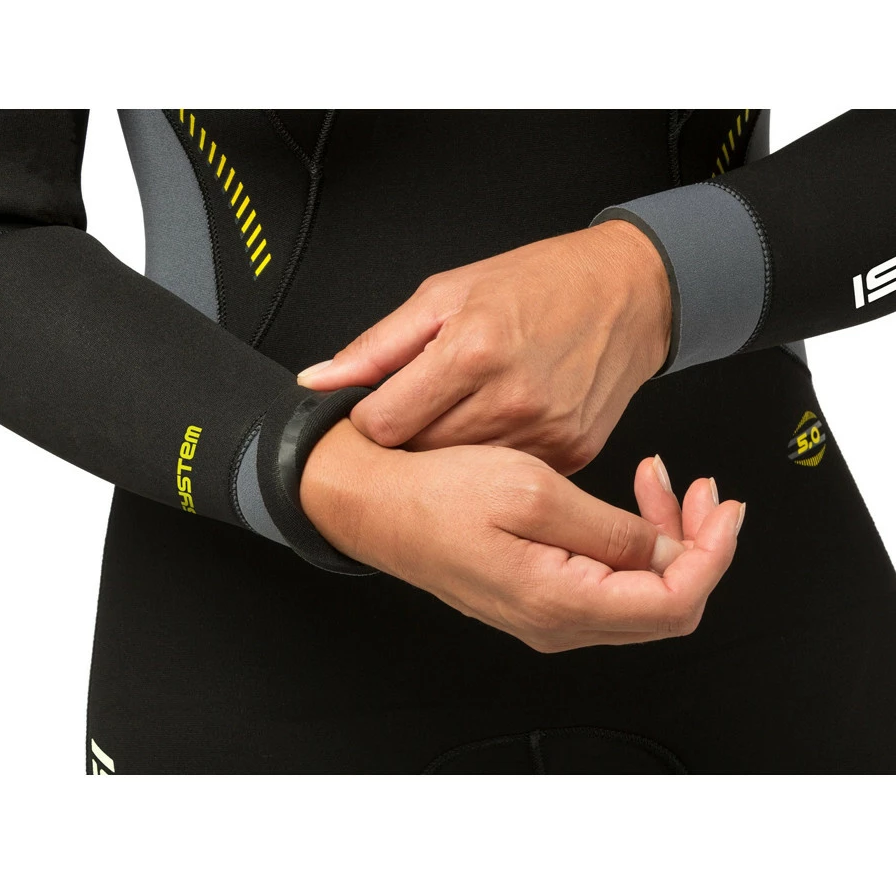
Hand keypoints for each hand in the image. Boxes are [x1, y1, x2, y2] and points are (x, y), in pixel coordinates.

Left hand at [296, 220, 671, 475]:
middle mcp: (511, 398)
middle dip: (408, 436)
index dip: (369, 419)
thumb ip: (378, 346)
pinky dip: (493, 458)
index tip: (377, 408)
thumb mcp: (447, 294)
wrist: (630, 294)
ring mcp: (545, 433)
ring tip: (464, 409)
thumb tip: (317, 381)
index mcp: (471, 351)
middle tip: (421, 406)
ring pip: (461, 473)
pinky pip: (508, 476)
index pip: (384, 424)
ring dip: (449, 450)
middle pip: (419, 455)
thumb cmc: (537, 285)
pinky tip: (501, 423)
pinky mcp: (573, 454)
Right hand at [301, 420, 743, 651]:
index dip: (714, 555)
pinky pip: (608, 580)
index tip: (725, 508)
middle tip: (699, 489)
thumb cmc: (435, 495)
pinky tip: (624, 502)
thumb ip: (610, 530)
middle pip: (666, 603)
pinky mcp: (538, 592)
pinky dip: (630, 541)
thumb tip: (671, 551)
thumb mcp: (532, 493)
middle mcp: (557, 621)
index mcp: (559, 600)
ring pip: (640, 592)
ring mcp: (547, 611)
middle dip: (697, 543)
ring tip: (657, 480)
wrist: (377, 502)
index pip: (675, 602)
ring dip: (665, 538)